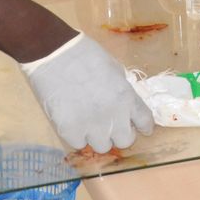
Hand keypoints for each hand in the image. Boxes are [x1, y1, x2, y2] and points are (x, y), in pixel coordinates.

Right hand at [23, 34, 155, 152]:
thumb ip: (122, 92)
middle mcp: (113, 115)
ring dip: (98, 136)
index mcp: (127, 97)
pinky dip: (77, 135)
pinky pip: (79, 144)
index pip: (145, 122)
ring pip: (102, 146)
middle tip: (111, 124)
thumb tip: (125, 106)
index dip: (143, 126)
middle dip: (120, 133)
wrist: (54, 53)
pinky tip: (73, 121)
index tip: (140, 127)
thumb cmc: (86, 55)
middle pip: (125, 141)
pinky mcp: (69, 131)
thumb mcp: (114, 69)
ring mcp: (91, 125)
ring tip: (89, 122)